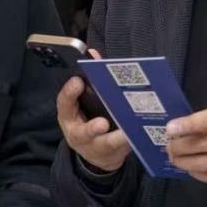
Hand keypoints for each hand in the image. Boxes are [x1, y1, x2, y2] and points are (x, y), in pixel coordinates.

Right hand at [56, 50, 130, 173]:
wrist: (93, 153)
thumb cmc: (85, 119)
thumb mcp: (80, 103)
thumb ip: (87, 80)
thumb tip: (93, 53)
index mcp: (69, 117)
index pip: (64, 105)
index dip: (70, 93)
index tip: (78, 80)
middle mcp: (79, 135)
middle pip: (83, 133)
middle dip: (92, 129)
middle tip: (102, 123)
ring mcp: (96, 147)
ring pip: (106, 144)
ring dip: (117, 139)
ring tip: (128, 133)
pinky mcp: (112, 153)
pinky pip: (123, 148)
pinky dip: (132, 140)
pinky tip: (142, 132)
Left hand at [166, 101, 206, 184]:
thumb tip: (181, 129)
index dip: (188, 126)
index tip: (170, 129)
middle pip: (204, 145)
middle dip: (180, 147)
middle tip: (169, 146)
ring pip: (206, 164)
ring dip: (185, 162)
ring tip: (174, 158)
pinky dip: (197, 173)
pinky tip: (190, 167)